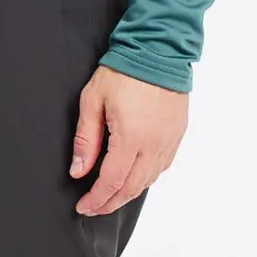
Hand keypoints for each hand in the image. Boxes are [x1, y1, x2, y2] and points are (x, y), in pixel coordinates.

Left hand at [70, 66, 188, 215]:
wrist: (158, 49)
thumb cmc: (123, 70)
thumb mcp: (92, 101)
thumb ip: (85, 139)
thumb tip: (79, 171)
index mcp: (131, 137)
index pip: (112, 182)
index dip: (96, 199)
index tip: (83, 207)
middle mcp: (154, 144)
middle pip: (131, 188)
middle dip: (110, 203)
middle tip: (94, 208)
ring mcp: (169, 140)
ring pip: (148, 180)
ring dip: (128, 194)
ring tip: (110, 197)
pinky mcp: (177, 134)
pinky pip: (162, 166)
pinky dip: (145, 178)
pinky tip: (133, 178)